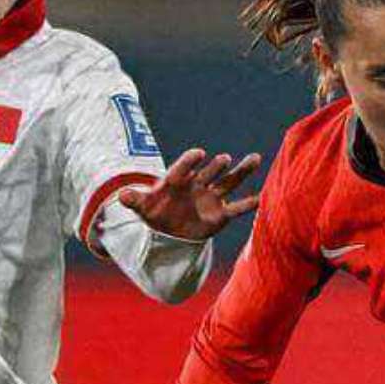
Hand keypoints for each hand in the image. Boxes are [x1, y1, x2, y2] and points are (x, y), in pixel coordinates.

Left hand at [119, 149, 260, 240]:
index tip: (199, 153)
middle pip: (209, 172)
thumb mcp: (143, 208)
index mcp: (177, 181)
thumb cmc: (156, 213)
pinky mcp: (220, 214)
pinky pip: (236, 208)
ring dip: (241, 172)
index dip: (190, 161)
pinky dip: (249, 204)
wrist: (170, 230)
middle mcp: (197, 185)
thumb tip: (122, 197)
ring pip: (228, 182)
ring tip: (255, 158)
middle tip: (224, 159)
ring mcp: (210, 198)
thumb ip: (135, 200)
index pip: (183, 168)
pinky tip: (262, 198)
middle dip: (216, 166)